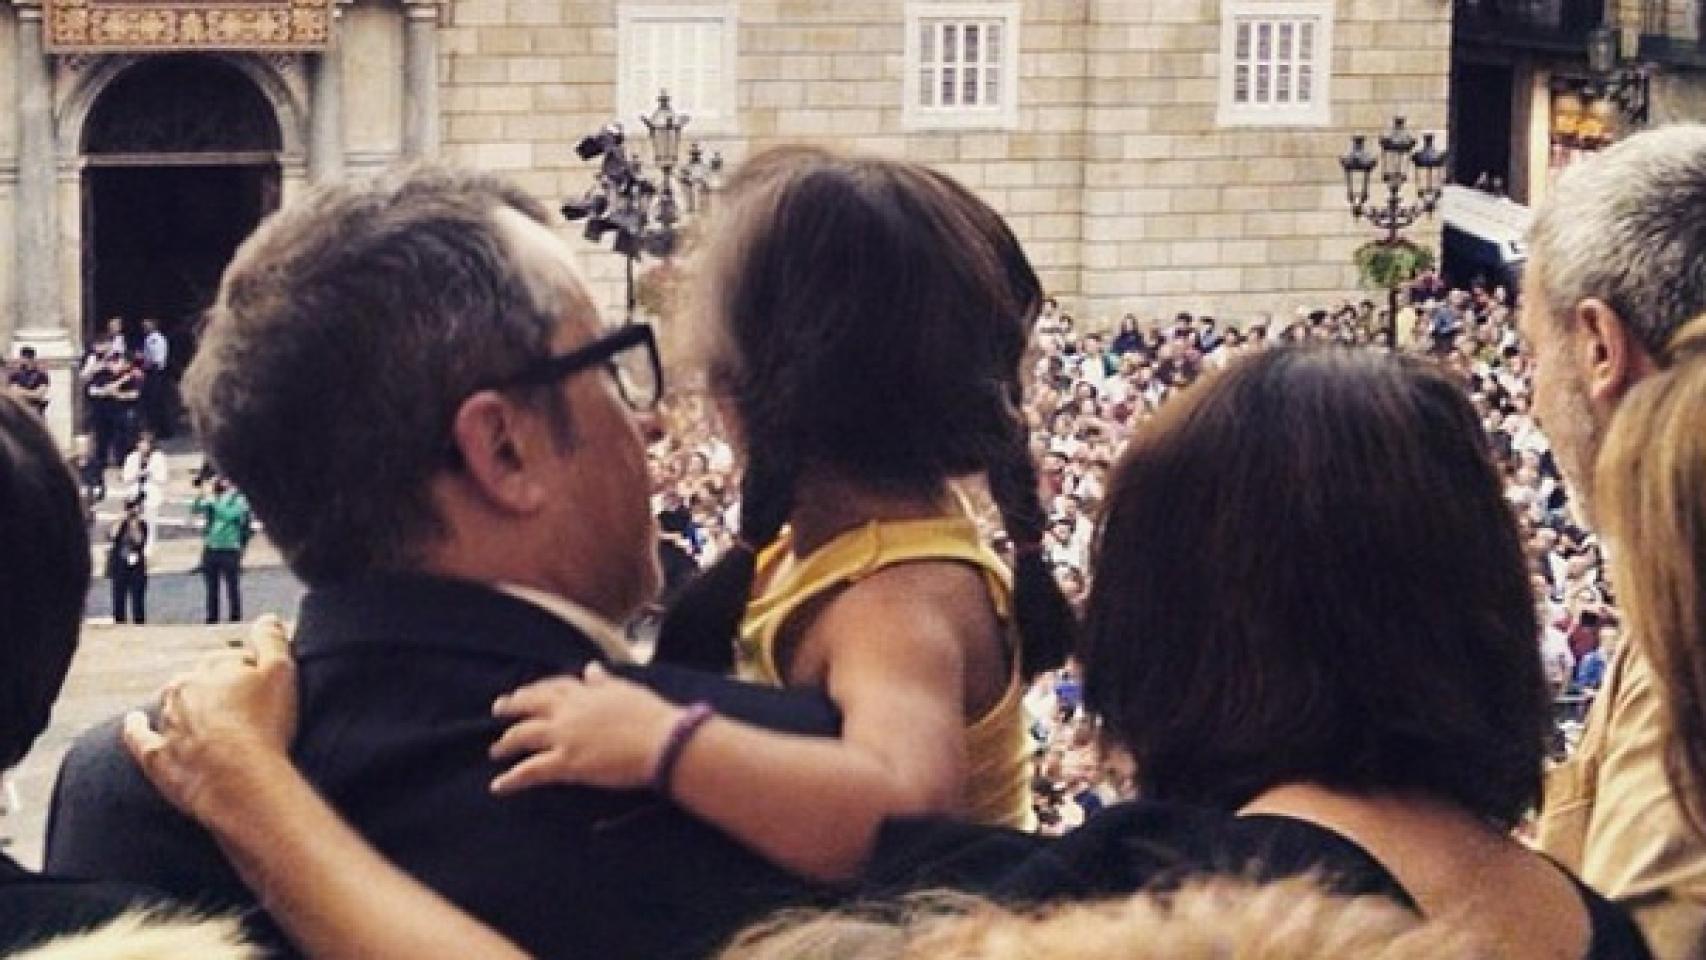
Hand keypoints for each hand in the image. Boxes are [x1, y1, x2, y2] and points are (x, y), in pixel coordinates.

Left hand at [123, 615, 298, 823]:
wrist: (239, 780)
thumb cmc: (264, 725)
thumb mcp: (281, 671)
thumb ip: (272, 639)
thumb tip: (266, 619)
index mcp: (211, 668)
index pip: (233, 661)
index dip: (253, 675)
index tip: (267, 690)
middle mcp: (182, 690)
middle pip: (202, 682)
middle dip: (220, 691)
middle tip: (248, 711)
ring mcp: (167, 724)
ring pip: (174, 707)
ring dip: (189, 710)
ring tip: (213, 723)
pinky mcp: (157, 757)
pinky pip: (139, 737)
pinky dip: (136, 728)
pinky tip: (134, 722)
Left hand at [489, 663, 680, 794]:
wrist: (661, 742)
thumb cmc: (652, 717)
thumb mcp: (626, 691)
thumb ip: (604, 681)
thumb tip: (591, 668)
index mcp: (585, 691)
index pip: (553, 685)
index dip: (536, 689)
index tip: (525, 692)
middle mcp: (568, 710)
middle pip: (530, 704)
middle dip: (512, 707)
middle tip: (498, 710)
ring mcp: (564, 736)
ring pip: (523, 736)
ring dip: (506, 742)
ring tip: (495, 750)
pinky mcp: (565, 763)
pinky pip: (530, 771)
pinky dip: (511, 779)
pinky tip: (498, 786)